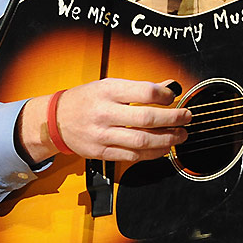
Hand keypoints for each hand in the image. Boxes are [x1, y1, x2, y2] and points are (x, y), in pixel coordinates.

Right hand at [18, 78, 189, 163]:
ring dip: (168, 139)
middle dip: (174, 120)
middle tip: (186, 118)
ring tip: (180, 135)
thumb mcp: (108, 86)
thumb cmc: (85, 100)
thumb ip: (138, 88)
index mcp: (107, 91)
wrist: (56, 119)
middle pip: (148, 119)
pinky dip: (153, 153)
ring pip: (143, 141)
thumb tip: (168, 88)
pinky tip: (163, 147)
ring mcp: (103, 134)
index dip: (165, 95)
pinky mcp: (102, 152)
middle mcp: (104, 112)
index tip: (173, 97)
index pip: (145, 92)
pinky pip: (134, 156)